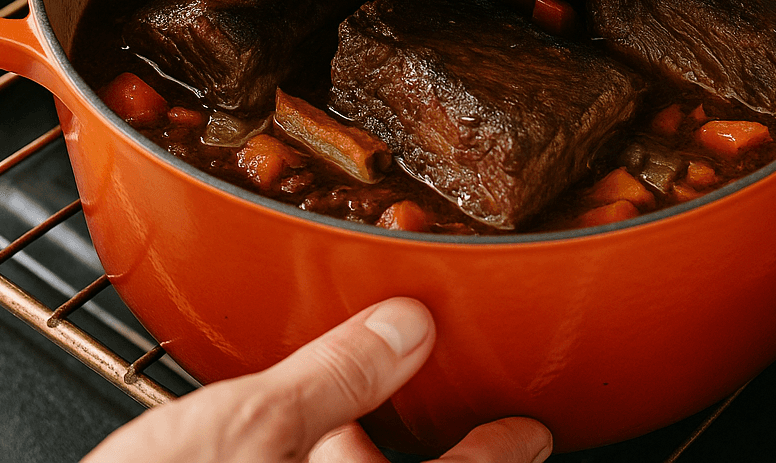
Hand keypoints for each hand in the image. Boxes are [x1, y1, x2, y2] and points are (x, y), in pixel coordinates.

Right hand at [81, 297, 552, 462]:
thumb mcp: (244, 432)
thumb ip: (336, 376)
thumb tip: (408, 326)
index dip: (500, 453)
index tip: (531, 430)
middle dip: (417, 448)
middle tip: (437, 405)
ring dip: (355, 454)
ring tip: (340, 420)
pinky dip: (308, 461)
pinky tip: (286, 442)